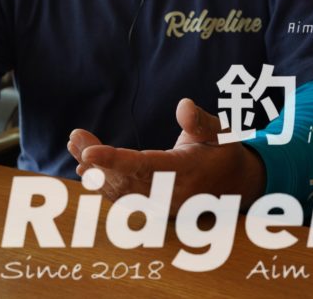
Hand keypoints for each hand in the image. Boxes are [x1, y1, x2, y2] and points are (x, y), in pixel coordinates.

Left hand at [67, 98, 265, 213]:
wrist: (238, 185)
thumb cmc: (225, 152)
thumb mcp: (221, 131)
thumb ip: (201, 120)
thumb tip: (183, 105)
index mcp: (185, 171)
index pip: (144, 166)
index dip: (113, 161)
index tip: (88, 154)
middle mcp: (171, 193)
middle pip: (124, 178)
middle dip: (96, 160)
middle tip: (74, 137)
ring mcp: (162, 205)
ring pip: (119, 191)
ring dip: (93, 169)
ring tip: (74, 144)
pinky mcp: (155, 207)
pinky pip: (123, 198)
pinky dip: (101, 182)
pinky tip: (84, 167)